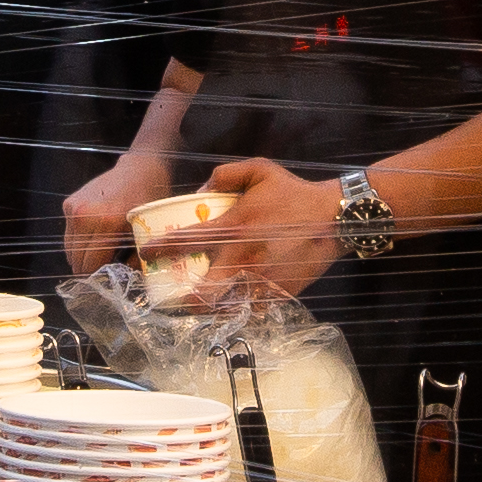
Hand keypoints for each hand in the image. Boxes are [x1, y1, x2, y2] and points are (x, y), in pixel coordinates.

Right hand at [60, 145, 168, 274]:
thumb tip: (127, 280)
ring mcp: (74, 209)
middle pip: (77, 260)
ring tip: (99, 256)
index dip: (98, 279)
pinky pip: (68, 235)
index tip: (106, 282)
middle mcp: (84, 215)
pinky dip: (79, 242)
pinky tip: (94, 239)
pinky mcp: (68, 204)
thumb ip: (136, 258)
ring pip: (69, 249)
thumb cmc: (147, 199)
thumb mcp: (146, 231)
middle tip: (103, 272)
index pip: (91, 265)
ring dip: (82, 257)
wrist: (138, 169)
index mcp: (106, 223)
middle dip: (89, 270)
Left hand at [167, 156, 347, 299]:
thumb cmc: (295, 193)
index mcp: (233, 228)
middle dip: (184, 302)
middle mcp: (242, 259)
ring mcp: (261, 281)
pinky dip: (243, 311)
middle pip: (202, 295)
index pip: (186, 241)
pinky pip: (254, 311)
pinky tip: (236, 307)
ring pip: (227, 309)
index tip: (146, 254)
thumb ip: (224, 175)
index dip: (160, 249)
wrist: (335, 217)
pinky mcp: (279, 294)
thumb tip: (199, 192)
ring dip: (212, 310)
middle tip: (176, 299)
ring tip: (203, 308)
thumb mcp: (259, 170)